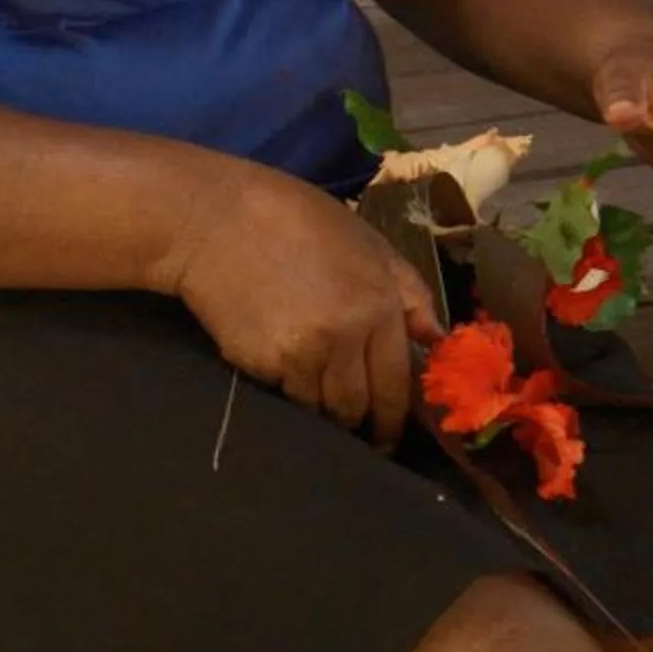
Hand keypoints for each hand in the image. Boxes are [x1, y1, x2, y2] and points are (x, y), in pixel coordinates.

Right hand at [161, 160, 443, 448]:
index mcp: (378, 305)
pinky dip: (291, 393)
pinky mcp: (262, 365)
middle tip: (356, 424)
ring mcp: (302, 356)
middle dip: (360, 420)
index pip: (396, 384)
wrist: (216, 220)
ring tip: (319, 395)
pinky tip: (285, 372)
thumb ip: (409, 292)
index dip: (393, 416)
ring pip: (323, 411)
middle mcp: (346, 338)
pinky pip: (287, 397)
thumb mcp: (367, 242)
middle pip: (359, 407)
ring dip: (325, 409)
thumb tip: (436, 338)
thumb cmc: (297, 220)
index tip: (389, 431)